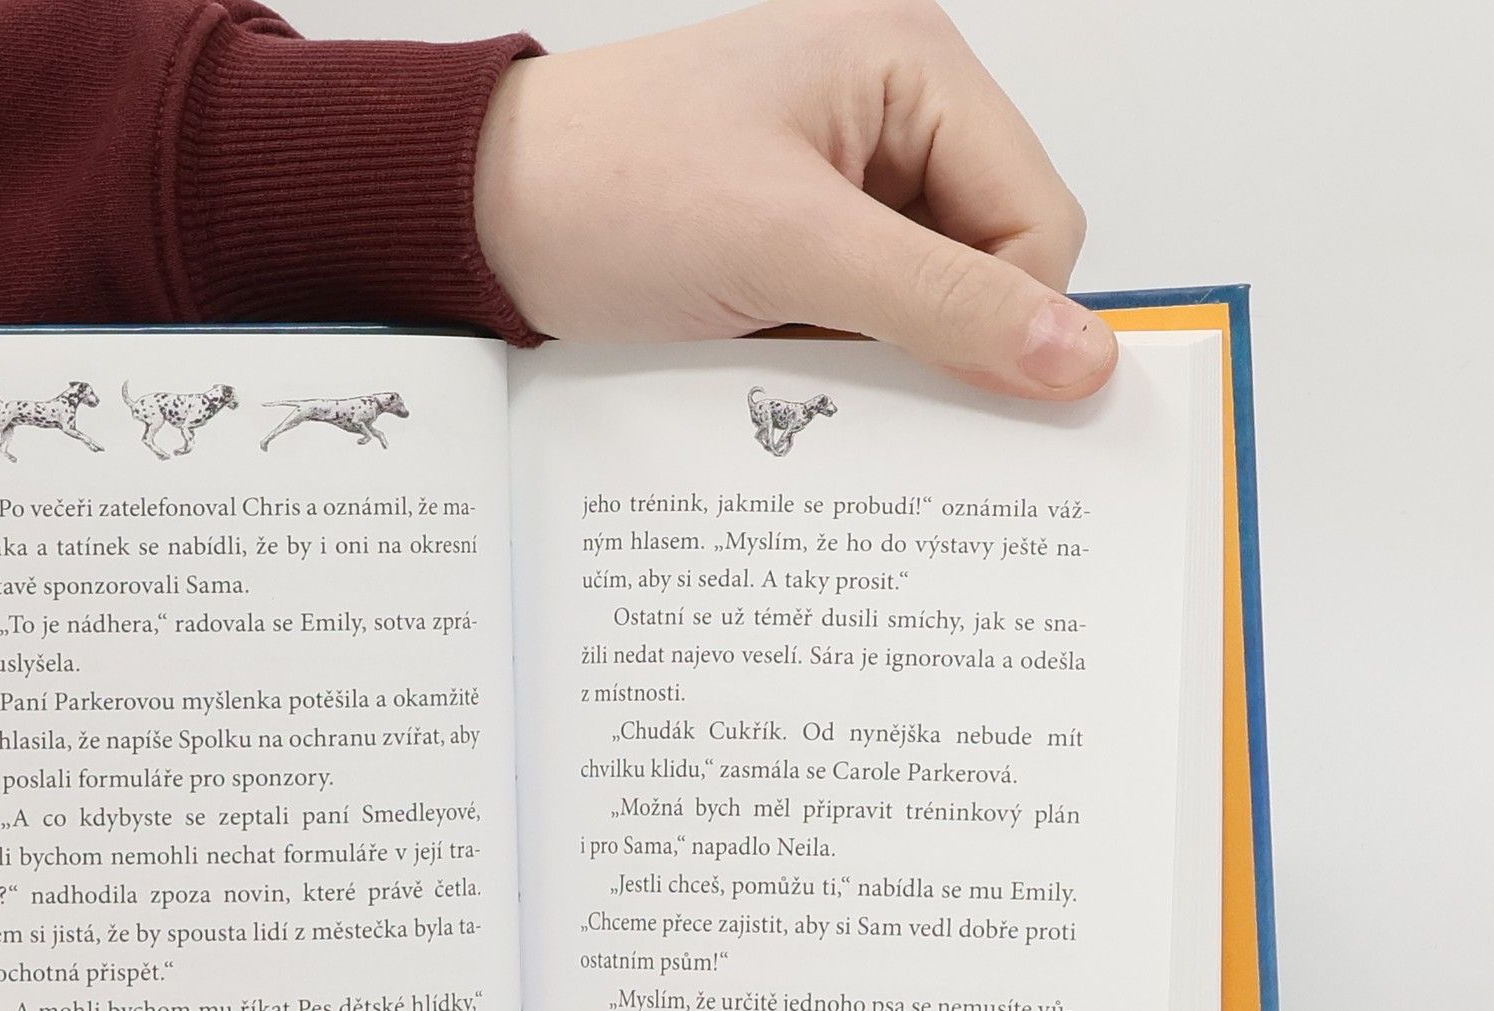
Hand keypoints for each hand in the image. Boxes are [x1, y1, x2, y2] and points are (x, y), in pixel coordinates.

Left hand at [475, 0, 1114, 398]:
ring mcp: (842, 183)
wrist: (479, 217)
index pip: (1038, 216)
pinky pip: (862, 321)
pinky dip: (835, 362)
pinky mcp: (796, 243)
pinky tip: (780, 366)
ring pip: (925, 305)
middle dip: (939, 339)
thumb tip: (1078, 355)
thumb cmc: (609, 186)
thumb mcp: (790, 245)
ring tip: (797, 359)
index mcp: (914, 67)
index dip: (1013, 316)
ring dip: (880, 358)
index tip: (966, 394)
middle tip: (864, 382)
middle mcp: (891, 116)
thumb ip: (941, 301)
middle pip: (989, 263)